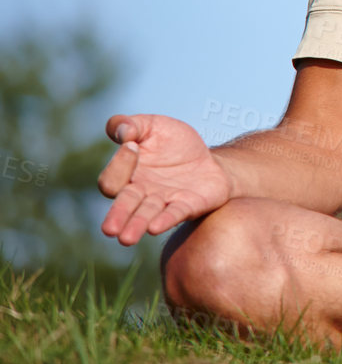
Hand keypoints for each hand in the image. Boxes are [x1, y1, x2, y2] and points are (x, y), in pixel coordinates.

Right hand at [97, 114, 234, 245]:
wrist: (210, 159)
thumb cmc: (175, 144)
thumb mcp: (153, 126)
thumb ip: (132, 125)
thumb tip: (122, 131)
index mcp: (127, 176)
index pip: (112, 179)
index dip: (119, 164)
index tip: (133, 146)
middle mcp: (142, 193)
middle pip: (125, 205)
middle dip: (118, 216)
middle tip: (109, 230)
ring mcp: (165, 201)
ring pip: (146, 215)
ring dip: (137, 225)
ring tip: (127, 239)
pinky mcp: (189, 205)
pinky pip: (175, 214)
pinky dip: (165, 220)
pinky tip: (155, 228)